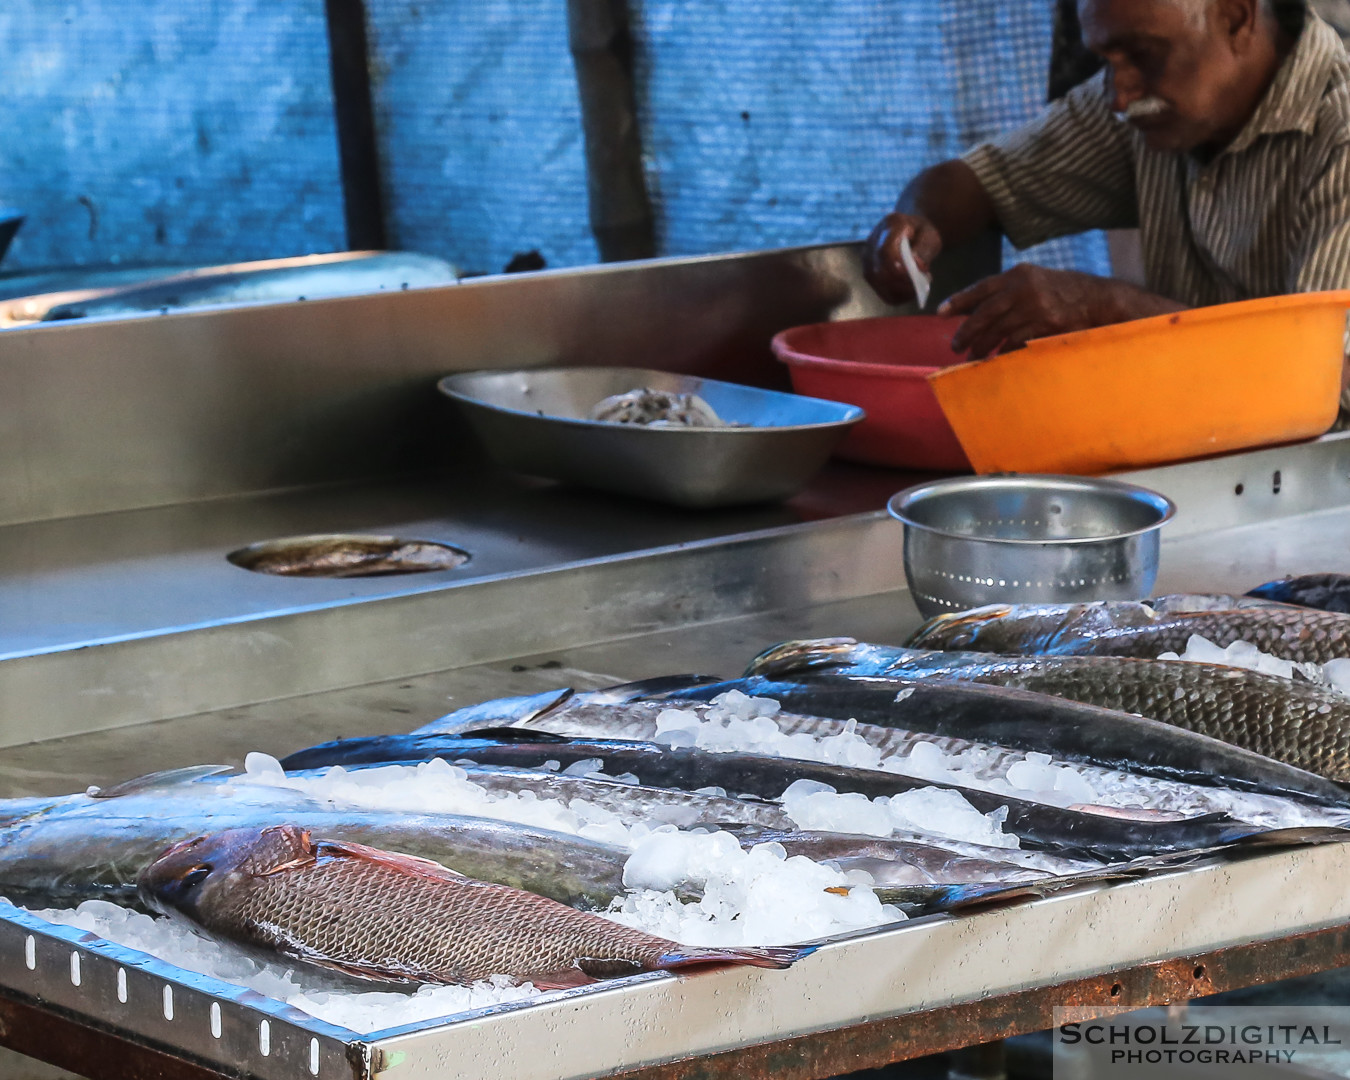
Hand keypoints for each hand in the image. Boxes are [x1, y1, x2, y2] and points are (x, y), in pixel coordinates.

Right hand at [863, 212, 942, 304]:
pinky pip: (884, 294)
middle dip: (905, 283)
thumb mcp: (930, 235)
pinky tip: (910, 289)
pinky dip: (900, 296)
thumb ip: (925, 247)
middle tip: (925, 280)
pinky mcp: (870, 276)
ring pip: (881, 285)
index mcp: (890, 226)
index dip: (901, 268)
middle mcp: (872, 244)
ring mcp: (867, 261)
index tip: (923, 273)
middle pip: (880, 272)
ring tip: (919, 283)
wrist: (910, 231)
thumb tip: (918, 265)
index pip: (886, 251)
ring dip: (904, 290)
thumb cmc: (921, 232)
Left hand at [939, 265, 1181, 359]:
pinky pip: (1016, 342)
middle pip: (985, 313)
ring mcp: (1036, 306)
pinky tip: (995, 359)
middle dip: (967, 331)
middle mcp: (1024, 288)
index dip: (959, 301)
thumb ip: (1007, 291)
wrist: (1098, 298)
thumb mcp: (1034, 281)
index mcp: (1018, 274)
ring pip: (998, 330)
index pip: (981, 287)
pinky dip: (1004, 352)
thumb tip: (975, 310)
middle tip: (955, 346)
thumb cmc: (1062, 290)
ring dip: (982, 346)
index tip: (940, 313)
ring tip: (971, 357)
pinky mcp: (1046, 325)